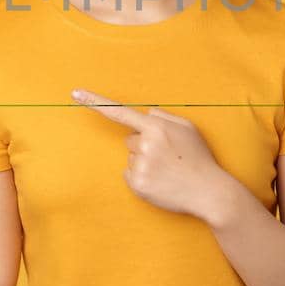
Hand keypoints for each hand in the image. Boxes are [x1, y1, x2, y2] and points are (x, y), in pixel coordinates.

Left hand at [71, 88, 237, 221]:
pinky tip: (160, 181)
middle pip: (130, 140)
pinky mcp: (137, 184)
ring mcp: (140, 165)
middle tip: (168, 157)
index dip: (95, 102)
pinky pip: (129, 175)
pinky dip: (142, 178)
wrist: (209, 192)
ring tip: (167, 170)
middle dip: (144, 145)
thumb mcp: (188, 128)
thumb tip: (145, 114)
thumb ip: (164, 117)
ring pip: (131, 158)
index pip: (120, 111)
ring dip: (144, 162)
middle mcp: (144, 144)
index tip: (75, 94)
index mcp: (156, 127)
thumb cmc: (199, 158)